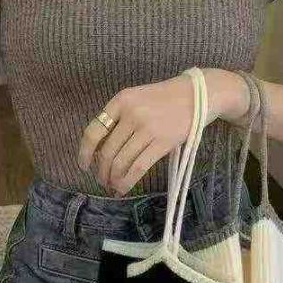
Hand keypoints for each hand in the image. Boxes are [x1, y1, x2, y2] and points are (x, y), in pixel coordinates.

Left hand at [78, 73, 198, 195]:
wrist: (199, 95)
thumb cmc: (166, 98)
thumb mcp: (137, 99)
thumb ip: (119, 118)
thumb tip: (101, 151)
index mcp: (121, 101)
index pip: (94, 131)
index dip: (85, 152)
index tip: (84, 165)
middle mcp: (131, 114)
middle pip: (107, 151)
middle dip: (101, 172)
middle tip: (102, 180)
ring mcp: (147, 129)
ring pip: (120, 162)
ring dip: (113, 179)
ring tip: (113, 186)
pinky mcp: (162, 143)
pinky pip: (138, 168)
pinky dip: (127, 182)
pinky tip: (123, 188)